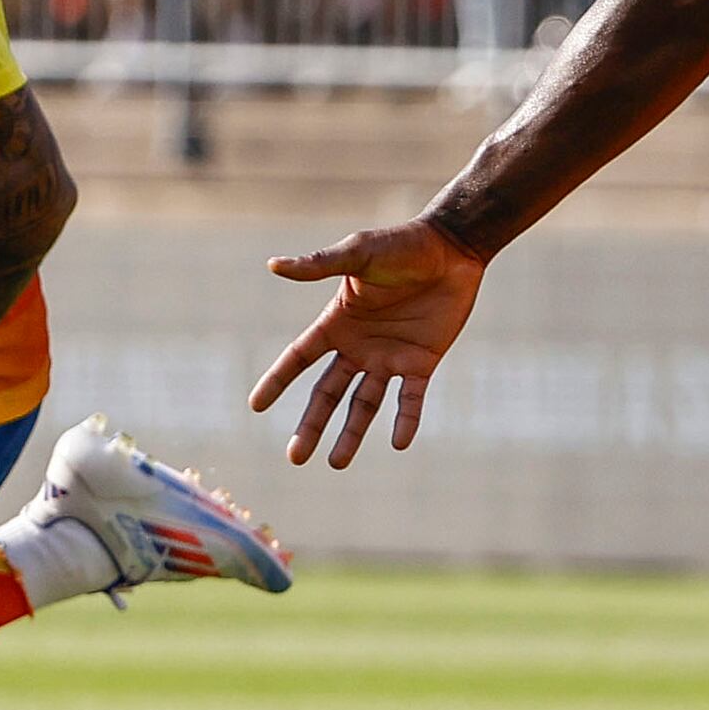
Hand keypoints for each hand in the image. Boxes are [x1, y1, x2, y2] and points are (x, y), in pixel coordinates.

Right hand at [253, 219, 490, 466]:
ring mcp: (390, 357)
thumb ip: (320, 265)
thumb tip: (274, 265)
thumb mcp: (359, 254)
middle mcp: (359, 346)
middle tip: (295, 458)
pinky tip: (399, 442)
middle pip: (327, 393)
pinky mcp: (422, 362)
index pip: (299, 358)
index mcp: (337, 322)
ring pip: (364, 404)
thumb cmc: (402, 245)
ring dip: (351, 434)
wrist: (452, 248)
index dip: (278, 381)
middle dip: (311, 424)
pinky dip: (406, 420)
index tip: (256, 406)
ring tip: (336, 464)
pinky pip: (411, 398)